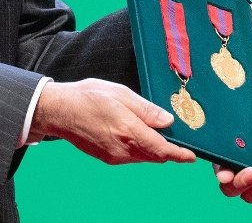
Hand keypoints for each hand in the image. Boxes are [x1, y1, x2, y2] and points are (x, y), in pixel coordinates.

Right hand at [30, 78, 195, 164]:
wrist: (59, 111)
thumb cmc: (88, 97)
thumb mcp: (121, 94)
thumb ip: (146, 109)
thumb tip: (167, 121)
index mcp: (128, 131)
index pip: (161, 149)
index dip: (179, 154)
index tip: (191, 156)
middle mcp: (122, 149)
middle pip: (154, 155)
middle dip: (168, 149)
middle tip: (178, 137)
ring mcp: (114, 155)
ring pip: (143, 156)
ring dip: (153, 148)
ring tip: (157, 131)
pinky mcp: (107, 157)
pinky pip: (131, 156)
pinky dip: (140, 148)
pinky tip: (137, 134)